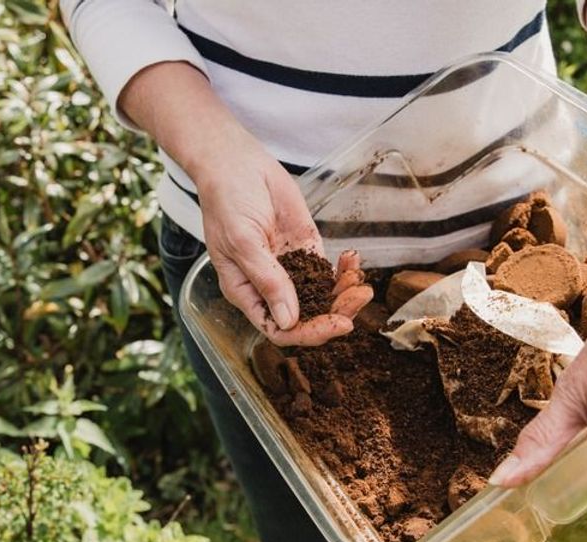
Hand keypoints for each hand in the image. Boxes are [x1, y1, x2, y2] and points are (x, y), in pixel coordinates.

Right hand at [195, 130, 371, 346]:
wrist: (237, 163)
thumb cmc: (227, 201)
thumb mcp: (243, 242)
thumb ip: (267, 280)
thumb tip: (288, 320)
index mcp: (246, 292)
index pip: (279, 328)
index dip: (308, 333)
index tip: (337, 323)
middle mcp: (269, 286)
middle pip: (306, 317)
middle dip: (335, 312)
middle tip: (359, 297)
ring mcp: (289, 268)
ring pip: (321, 296)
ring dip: (344, 293)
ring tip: (359, 279)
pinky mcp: (306, 249)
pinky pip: (328, 270)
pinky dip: (344, 270)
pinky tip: (353, 260)